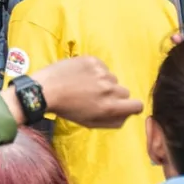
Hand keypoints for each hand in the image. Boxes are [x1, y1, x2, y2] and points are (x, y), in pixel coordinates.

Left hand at [3, 57, 142, 128]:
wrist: (46, 89)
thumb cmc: (67, 109)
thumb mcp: (90, 123)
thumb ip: (113, 121)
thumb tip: (127, 115)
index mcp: (109, 107)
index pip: (137, 105)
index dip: (131, 106)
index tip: (123, 105)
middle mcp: (108, 89)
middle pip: (124, 91)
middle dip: (114, 95)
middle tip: (96, 96)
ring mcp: (101, 73)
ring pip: (112, 78)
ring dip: (103, 82)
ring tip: (84, 85)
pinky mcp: (93, 60)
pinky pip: (102, 66)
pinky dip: (95, 71)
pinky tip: (80, 75)